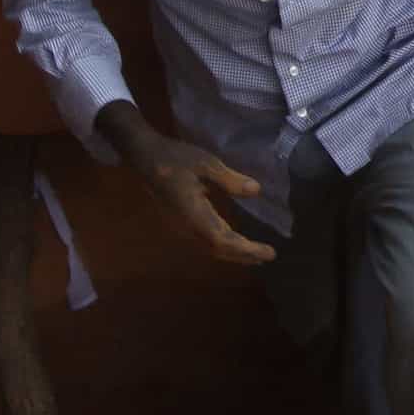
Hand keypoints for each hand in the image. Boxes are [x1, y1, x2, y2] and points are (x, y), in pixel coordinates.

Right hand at [97, 103, 272, 263]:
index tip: (268, 253)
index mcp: (194, 213)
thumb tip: (256, 192)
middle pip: (217, 249)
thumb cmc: (176, 158)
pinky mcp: (180, 223)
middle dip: (243, 255)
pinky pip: (203, 242)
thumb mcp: (207, 164)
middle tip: (267, 256)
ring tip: (255, 254)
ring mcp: (181, 227)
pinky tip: (232, 242)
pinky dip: (222, 246)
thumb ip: (230, 180)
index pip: (223, 239)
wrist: (145, 157)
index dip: (246, 249)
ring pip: (209, 248)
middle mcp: (187, 226)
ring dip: (233, 253)